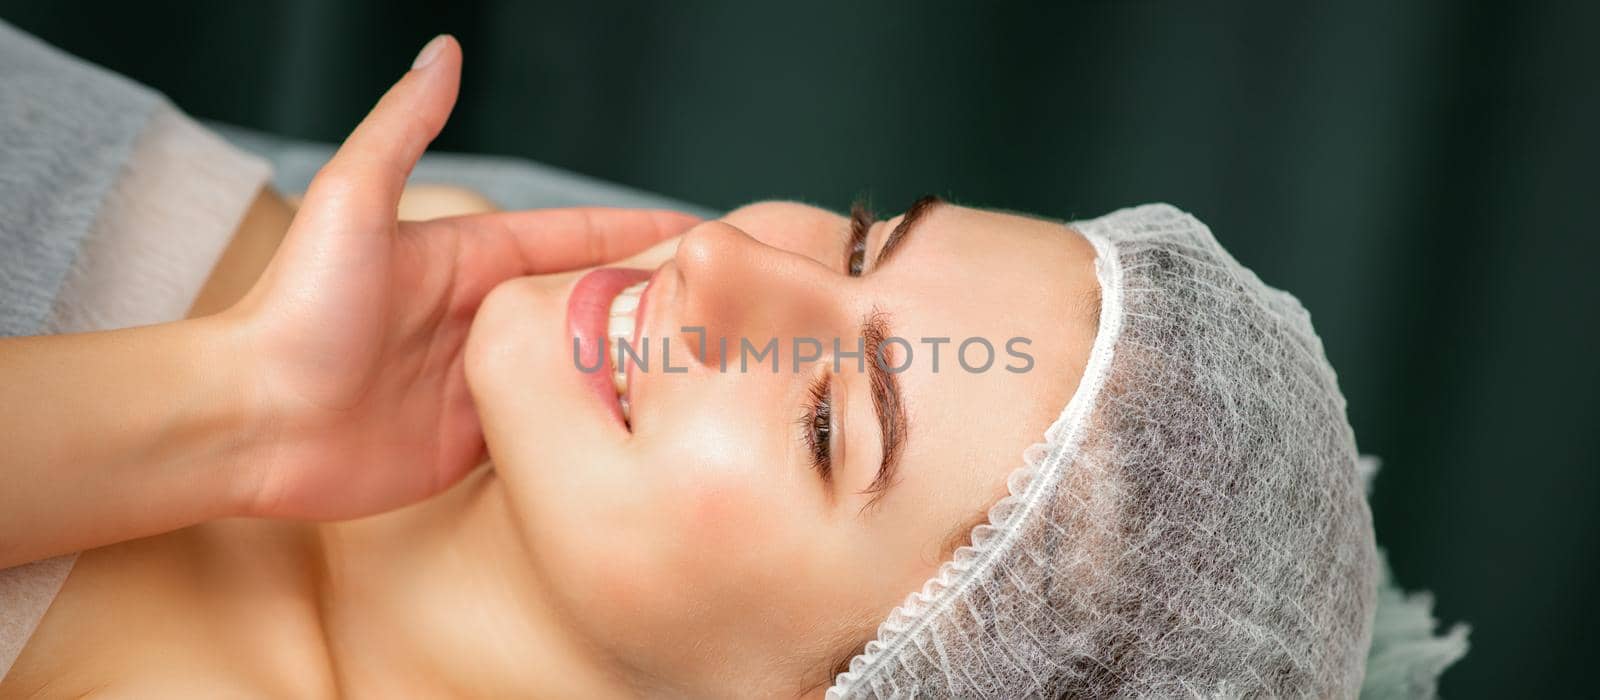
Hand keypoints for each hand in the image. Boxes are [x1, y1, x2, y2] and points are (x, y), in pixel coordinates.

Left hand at [223, 36, 697, 518]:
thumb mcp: (353, 201)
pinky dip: (594, 427)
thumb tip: (446, 52)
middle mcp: (482, 320)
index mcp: (468, 259)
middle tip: (729, 306)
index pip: (573, 239)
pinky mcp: (474, 443)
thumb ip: (404, 129)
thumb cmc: (294, 310)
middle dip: (655, 300)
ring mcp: (482, 383)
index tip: (704, 231)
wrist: (247, 424)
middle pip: (587, 306)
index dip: (638, 232)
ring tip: (708, 369)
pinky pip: (549, 431)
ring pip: (579, 369)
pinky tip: (644, 428)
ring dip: (634, 367)